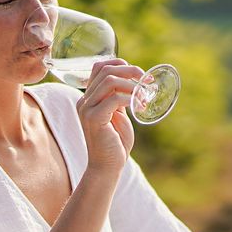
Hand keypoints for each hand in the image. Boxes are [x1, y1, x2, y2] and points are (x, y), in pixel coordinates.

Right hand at [76, 59, 137, 174]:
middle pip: (106, 70)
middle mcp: (84, 101)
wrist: (107, 166)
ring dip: (132, 84)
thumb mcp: (117, 114)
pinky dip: (131, 98)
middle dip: (131, 71)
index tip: (140, 75)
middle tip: (147, 81)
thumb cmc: (115, 142)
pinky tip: (139, 107)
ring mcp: (86, 109)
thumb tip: (133, 81)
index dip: (121, 65)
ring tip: (145, 95)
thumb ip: (119, 98)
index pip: (99, 67)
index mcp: (88, 98)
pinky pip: (114, 98)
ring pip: (110, 81)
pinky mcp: (94, 118)